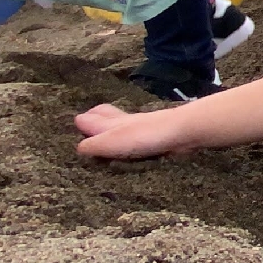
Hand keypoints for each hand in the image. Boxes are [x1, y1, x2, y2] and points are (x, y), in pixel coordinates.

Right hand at [75, 103, 195, 159]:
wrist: (184, 131)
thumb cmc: (144, 135)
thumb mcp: (112, 141)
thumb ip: (95, 144)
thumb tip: (78, 147)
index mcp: (115, 123)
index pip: (96, 118)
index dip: (87, 119)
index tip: (78, 119)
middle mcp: (130, 122)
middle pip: (112, 117)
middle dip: (101, 117)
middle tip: (92, 115)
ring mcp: (147, 128)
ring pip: (128, 125)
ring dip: (119, 126)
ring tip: (113, 131)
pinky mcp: (162, 137)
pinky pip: (144, 136)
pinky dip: (137, 137)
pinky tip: (140, 142)